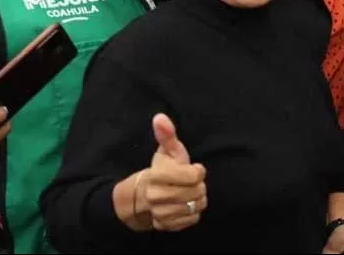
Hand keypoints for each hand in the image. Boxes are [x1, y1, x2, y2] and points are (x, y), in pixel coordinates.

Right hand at [143, 114, 207, 231]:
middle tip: (190, 182)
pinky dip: (193, 212)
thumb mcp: (167, 150)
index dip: (198, 171)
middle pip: (197, 191)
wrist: (145, 196)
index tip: (193, 169)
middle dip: (198, 185)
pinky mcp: (166, 226)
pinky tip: (186, 205)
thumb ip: (167, 134)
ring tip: (189, 193)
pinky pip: (193, 219)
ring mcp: (160, 213)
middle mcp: (156, 196)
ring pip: (196, 206)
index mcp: (157, 175)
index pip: (194, 175)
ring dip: (198, 199)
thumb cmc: (162, 169)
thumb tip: (160, 117)